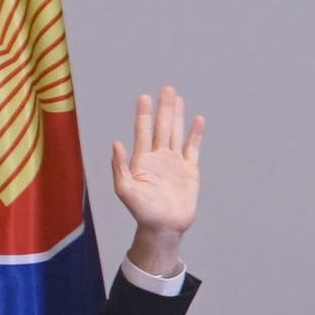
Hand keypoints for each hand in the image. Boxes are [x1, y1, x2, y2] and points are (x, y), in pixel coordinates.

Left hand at [107, 86, 203, 275]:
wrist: (165, 226)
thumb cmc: (142, 212)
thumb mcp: (125, 190)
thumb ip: (119, 167)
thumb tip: (116, 143)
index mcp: (142, 160)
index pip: (143, 131)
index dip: (144, 114)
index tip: (144, 97)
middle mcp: (159, 157)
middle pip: (162, 127)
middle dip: (164, 108)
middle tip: (166, 89)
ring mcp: (175, 162)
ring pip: (176, 133)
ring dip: (177, 116)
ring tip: (178, 98)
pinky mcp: (190, 170)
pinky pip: (193, 148)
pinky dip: (196, 134)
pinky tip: (198, 121)